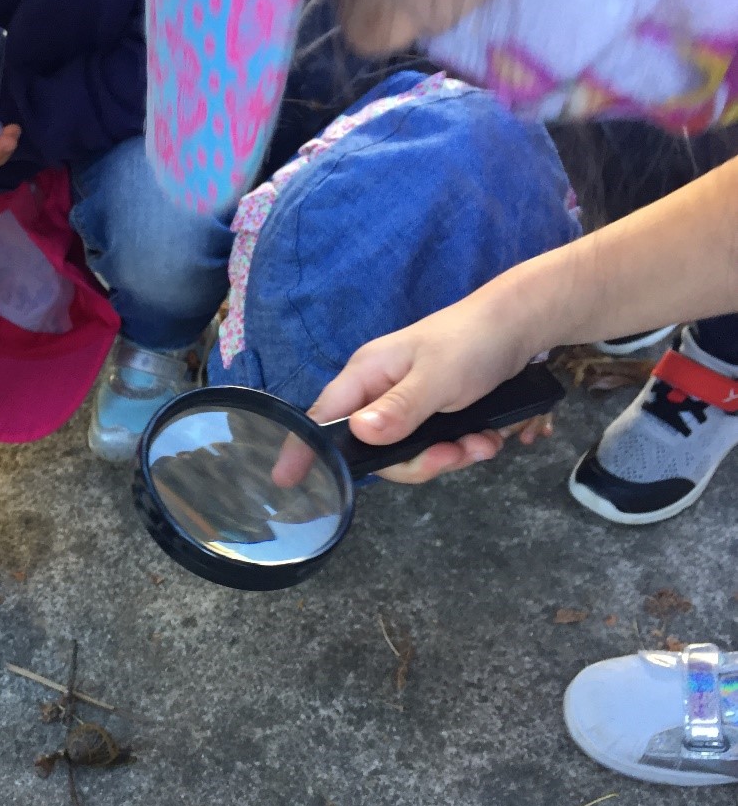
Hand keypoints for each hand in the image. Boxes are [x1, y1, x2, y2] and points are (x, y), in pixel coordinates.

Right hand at [304, 300, 534, 482]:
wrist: (520, 324)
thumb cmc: (472, 341)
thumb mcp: (438, 378)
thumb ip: (399, 409)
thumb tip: (359, 434)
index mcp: (366, 375)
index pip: (321, 417)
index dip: (303, 450)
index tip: (284, 481)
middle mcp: (378, 393)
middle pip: (373, 451)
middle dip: (418, 462)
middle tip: (456, 454)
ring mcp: (404, 405)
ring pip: (407, 454)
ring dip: (447, 456)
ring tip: (483, 443)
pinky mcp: (430, 414)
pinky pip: (432, 447)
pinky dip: (460, 449)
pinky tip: (488, 438)